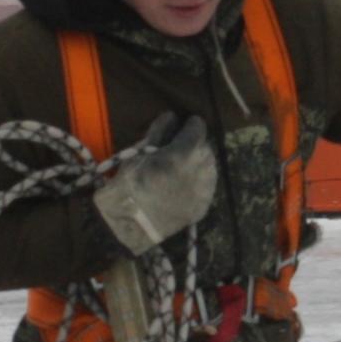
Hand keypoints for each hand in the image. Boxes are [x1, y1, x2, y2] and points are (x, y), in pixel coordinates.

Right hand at [90, 114, 219, 253]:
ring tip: (183, 166)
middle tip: (179, 148)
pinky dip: (200, 181)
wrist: (131, 225)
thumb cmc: (130, 184)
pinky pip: (208, 186)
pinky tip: (186, 183)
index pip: (198, 128)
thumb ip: (159, 131)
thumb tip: (172, 116)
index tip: (184, 125)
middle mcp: (201, 170)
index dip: (190, 125)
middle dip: (194, 144)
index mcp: (184, 153)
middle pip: (205, 147)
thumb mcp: (139, 153)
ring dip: (199, 162)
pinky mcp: (203, 207)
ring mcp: (204, 191)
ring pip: (210, 167)